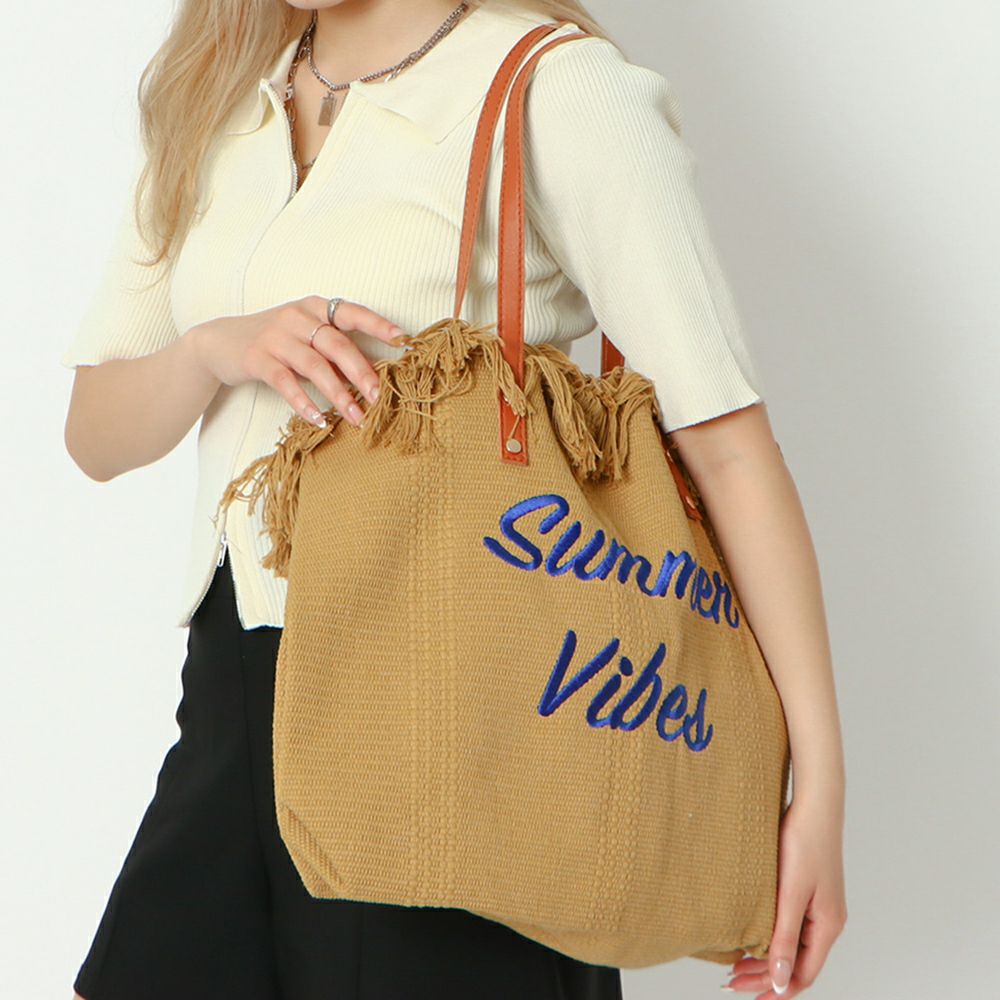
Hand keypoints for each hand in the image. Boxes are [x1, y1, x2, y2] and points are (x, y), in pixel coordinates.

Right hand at [188, 295, 405, 427]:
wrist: (219, 342)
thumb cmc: (276, 342)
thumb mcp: (307, 337)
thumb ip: (335, 349)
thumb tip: (376, 374)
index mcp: (316, 307)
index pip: (353, 312)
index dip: (378, 324)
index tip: (403, 340)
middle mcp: (298, 317)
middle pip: (337, 344)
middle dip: (362, 372)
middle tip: (379, 397)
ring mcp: (276, 336)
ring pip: (315, 365)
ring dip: (339, 394)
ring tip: (356, 418)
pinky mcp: (257, 358)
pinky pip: (285, 382)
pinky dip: (304, 402)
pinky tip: (318, 419)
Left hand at [724, 796, 846, 996]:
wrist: (814, 805)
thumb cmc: (804, 843)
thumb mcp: (790, 893)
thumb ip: (784, 938)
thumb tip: (781, 982)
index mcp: (827, 926)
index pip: (804, 975)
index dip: (776, 990)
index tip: (747, 995)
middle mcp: (827, 921)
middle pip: (798, 964)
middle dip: (766, 977)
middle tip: (732, 982)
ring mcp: (820, 907)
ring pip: (794, 947)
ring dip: (768, 959)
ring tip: (738, 966)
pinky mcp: (810, 892)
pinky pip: (793, 928)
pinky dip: (772, 939)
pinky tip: (753, 936)